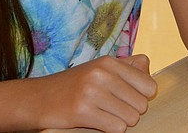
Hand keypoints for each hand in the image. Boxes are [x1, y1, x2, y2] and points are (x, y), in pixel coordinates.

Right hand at [26, 54, 155, 132]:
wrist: (38, 98)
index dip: (141, 97)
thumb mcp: (100, 69)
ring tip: (103, 115)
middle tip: (111, 109)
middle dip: (130, 112)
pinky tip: (97, 123)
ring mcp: (92, 92)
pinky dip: (111, 130)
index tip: (126, 99)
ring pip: (131, 118)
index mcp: (109, 62)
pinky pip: (116, 128)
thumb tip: (149, 73)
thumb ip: (127, 68)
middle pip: (142, 104)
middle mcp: (102, 73)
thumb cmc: (74, 86)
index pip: (149, 85)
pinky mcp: (82, 111)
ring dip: (120, 122)